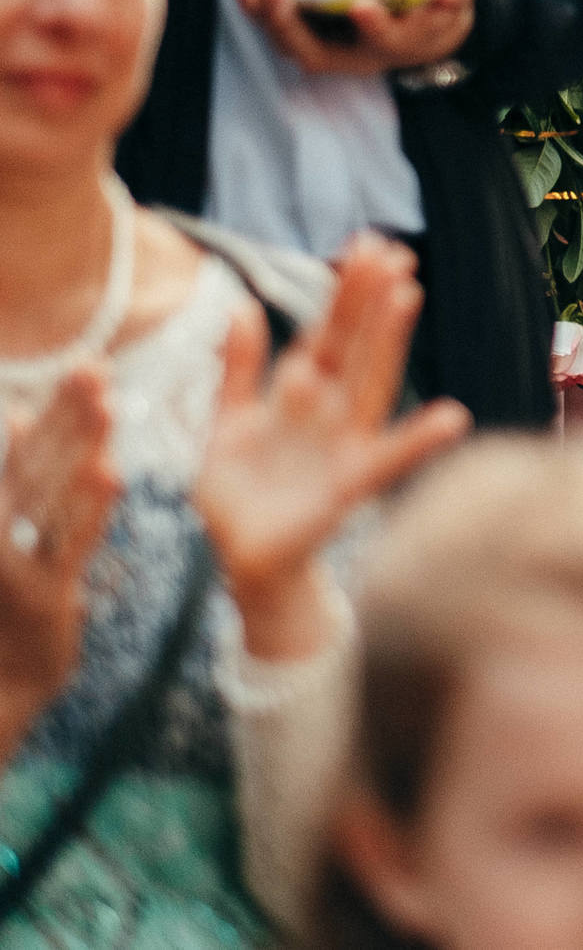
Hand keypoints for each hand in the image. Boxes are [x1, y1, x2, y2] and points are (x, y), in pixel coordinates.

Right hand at [0, 367, 119, 751]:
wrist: (2, 682)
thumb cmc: (4, 599)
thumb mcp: (6, 530)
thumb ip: (16, 475)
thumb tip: (21, 413)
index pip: (24, 452)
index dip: (55, 409)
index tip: (87, 362)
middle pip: (37, 461)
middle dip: (68, 413)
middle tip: (95, 364)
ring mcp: (11, 564)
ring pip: (52, 495)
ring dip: (78, 447)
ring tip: (106, 401)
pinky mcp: (43, 596)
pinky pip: (70, 544)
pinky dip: (88, 508)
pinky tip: (111, 471)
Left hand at [195, 234, 470, 660]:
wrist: (245, 562)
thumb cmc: (242, 495)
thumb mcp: (229, 423)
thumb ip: (237, 369)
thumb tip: (243, 307)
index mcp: (301, 396)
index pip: (327, 332)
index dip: (345, 291)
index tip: (367, 243)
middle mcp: (331, 413)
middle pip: (352, 346)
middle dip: (369, 299)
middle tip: (394, 249)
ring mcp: (343, 447)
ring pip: (369, 383)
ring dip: (387, 341)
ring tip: (407, 295)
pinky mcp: (347, 488)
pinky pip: (386, 460)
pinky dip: (420, 441)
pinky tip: (452, 417)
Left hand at [231, 0, 477, 78]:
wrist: (429, 21)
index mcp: (403, 44)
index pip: (388, 43)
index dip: (375, 28)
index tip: (361, 7)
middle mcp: (363, 57)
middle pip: (320, 54)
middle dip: (291, 23)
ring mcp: (335, 51)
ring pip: (293, 46)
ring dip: (266, 18)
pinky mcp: (314, 37)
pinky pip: (280, 31)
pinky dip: (258, 12)